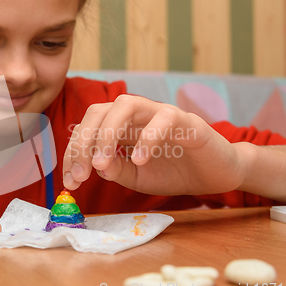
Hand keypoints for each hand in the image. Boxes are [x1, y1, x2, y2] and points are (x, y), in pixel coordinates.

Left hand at [63, 95, 250, 195]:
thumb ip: (115, 170)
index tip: (70, 180)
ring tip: (102, 163)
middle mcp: (136, 115)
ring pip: (126, 105)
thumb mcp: (135, 178)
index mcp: (121, 127)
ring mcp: (160, 114)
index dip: (74, 152)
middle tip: (81, 173)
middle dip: (83, 142)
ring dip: (108, 133)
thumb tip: (94, 165)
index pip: (88, 129)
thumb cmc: (173, 172)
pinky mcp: (186, 120)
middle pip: (99, 111)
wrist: (215, 176)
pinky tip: (139, 160)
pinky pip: (163, 119)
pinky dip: (147, 138)